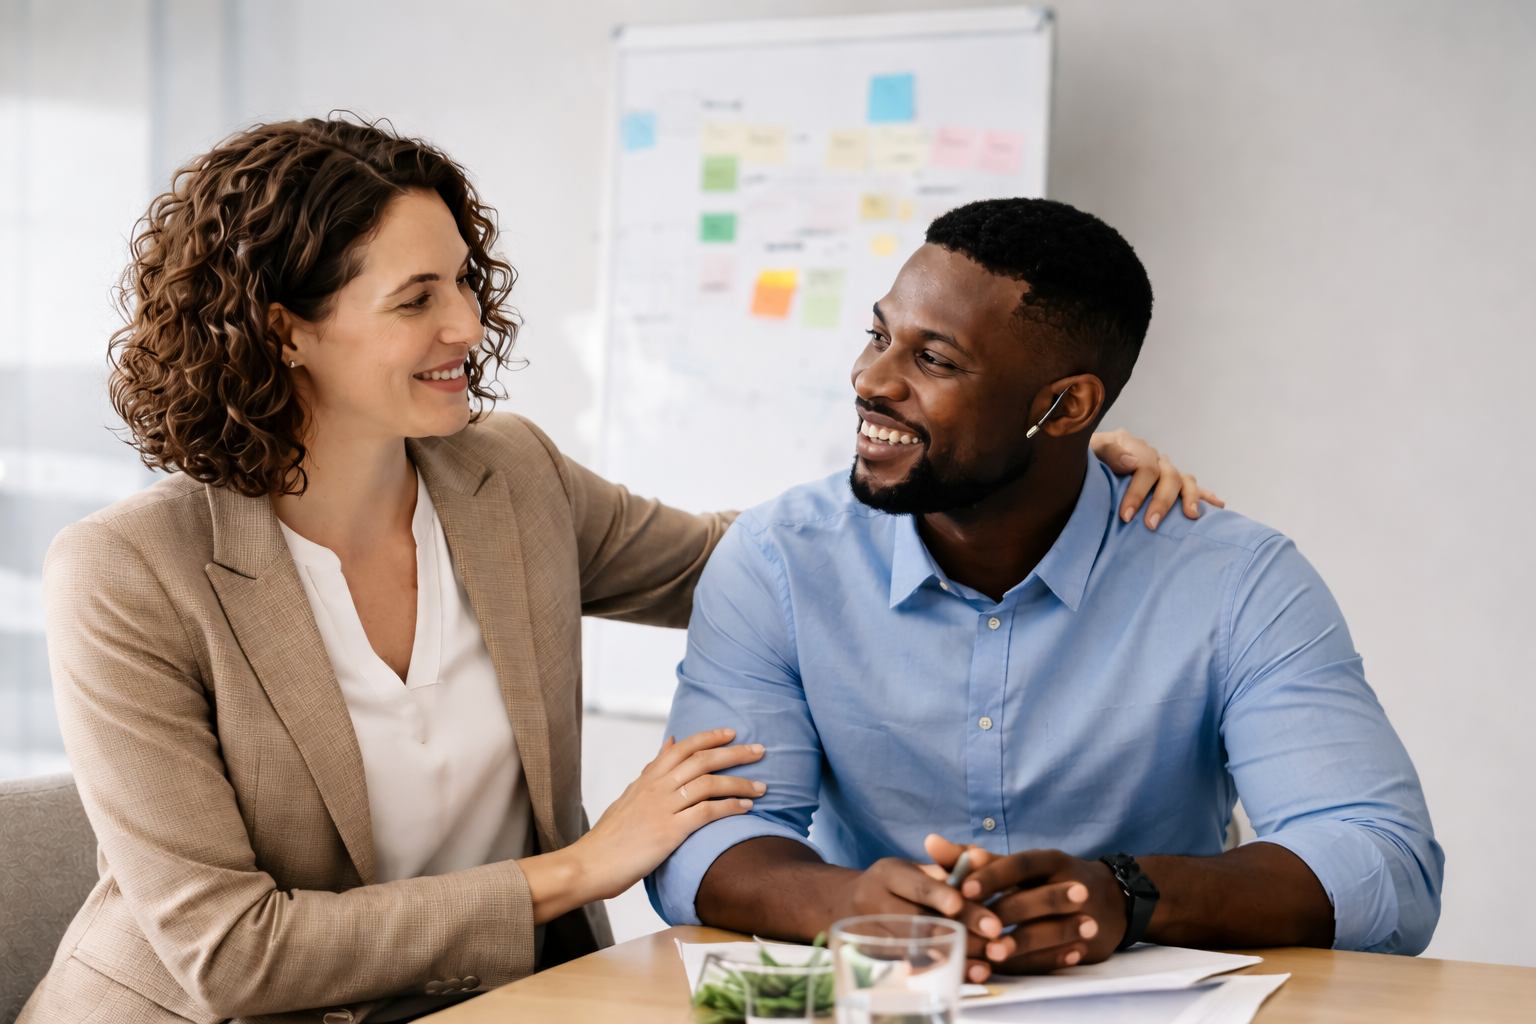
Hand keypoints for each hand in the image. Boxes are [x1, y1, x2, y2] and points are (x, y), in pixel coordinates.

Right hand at [522, 729, 763, 922]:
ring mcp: (661, 808)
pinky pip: (705, 812)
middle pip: (701, 760)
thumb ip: (652, 771)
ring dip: (739, 783)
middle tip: (760, 751)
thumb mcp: (629, 796)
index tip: (732, 733)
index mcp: (646, 779)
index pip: (682, 747)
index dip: (709, 737)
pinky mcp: (668, 832)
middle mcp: (655, 788)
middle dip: (734, 753)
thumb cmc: (610, 837)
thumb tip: (669, 742)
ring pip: (708, 783)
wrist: (588, 865)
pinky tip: (746, 808)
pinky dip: (729, 807)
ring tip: (762, 786)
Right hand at [819, 854, 1003, 983]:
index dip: (937, 894)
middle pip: (920, 920)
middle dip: (961, 928)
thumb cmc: (895, 885)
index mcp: (887, 874)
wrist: (847, 905)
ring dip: (957, 955)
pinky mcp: (875, 960)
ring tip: (988, 960)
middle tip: (995, 934)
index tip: (960, 903)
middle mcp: (874, 904)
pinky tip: (969, 973)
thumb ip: (948, 863)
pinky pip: (912, 970)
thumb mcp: (914, 867)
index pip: (914, 885)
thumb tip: (979, 855)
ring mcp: (871, 935)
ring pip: (917, 950)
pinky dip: (943, 972)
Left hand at [929, 837, 1125, 973]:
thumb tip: (931, 842)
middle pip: (1033, 898)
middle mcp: (1069, 883)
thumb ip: (977, 858)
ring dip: (1020, 942)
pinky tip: (1013, 967)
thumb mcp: (1022, 864)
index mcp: (1050, 860)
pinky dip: (1035, 963)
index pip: (1019, 864)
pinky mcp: (1088, 945)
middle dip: (1002, 912)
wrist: (1114, 899)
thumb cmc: (1052, 878)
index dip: (991, 875)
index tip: (963, 887)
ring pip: (1047, 930)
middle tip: (973, 925)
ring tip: (994, 953)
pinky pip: (1058, 956)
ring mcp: (1082, 916)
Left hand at [1090, 428, 1223, 528]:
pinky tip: (1218, 506)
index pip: (1144, 466)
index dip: (1138, 492)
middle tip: (1151, 524)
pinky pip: (1191, 487)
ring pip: (1184, 480)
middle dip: (1161, 501)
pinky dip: (1205, 496)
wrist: (1083, 463)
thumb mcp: (1087, 451)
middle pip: (1167, 475)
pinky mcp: (1169, 482)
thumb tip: (1133, 461)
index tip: (1127, 516)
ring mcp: (1163, 469)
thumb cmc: (1084, 461)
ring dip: (1190, 498)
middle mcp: (1152, 456)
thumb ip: (1107, 452)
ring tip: (1191, 516)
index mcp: (1131, 445)